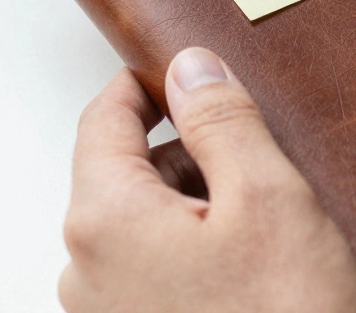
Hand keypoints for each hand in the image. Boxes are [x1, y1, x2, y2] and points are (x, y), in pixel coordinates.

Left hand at [59, 48, 355, 312]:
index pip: (102, 118)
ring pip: (142, 224)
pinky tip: (249, 267)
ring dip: (195, 206)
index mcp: (106, 218)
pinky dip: (193, 251)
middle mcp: (88, 268)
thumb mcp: (268, 197)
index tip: (182, 71)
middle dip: (186, 153)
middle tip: (255, 158)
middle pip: (124, 173)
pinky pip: (151, 271)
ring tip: (263, 225)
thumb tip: (190, 68)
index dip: (145, 84)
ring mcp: (105, 312)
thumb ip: (221, 121)